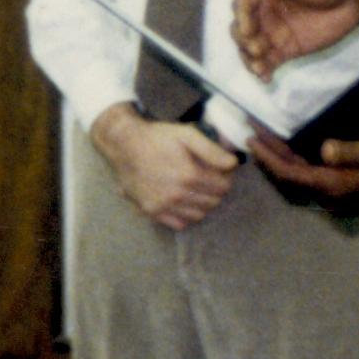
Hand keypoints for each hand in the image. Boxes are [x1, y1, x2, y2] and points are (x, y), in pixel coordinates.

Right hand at [89, 104, 240, 228]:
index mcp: (190, 175)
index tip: (221, 171)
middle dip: (216, 190)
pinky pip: (179, 224)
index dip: (226, 178)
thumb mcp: (187, 135)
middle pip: (213, 202)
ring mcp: (164, 206)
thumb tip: (233, 163)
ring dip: (203, 204)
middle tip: (210, 179)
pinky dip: (186, 215)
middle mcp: (178, 195)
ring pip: (199, 215)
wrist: (125, 146)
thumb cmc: (158, 138)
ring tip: (197, 189)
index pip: (223, 186)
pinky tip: (182, 200)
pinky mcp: (152, 212)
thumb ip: (212, 150)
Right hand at [229, 0, 358, 78]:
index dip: (242, 16)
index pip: (243, 3)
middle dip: (243, 40)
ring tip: (260, 69)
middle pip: (241, 28)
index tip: (249, 30)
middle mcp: (265, 13)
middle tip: (258, 49)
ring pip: (250, 48)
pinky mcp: (285, 50)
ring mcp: (274, 32)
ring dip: (249, 59)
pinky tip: (267, 78)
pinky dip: (263, 71)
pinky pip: (267, 62)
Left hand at [247, 128, 358, 208]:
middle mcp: (332, 199)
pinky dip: (294, 170)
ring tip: (264, 145)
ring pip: (297, 185)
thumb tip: (325, 149)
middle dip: (268, 161)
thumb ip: (351, 152)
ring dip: (279, 166)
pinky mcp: (342, 195)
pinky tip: (290, 156)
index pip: (291, 175)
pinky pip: (308, 184)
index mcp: (337, 187)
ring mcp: (337, 200)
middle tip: (251, 137)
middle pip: (289, 183)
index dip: (268, 158)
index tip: (251, 139)